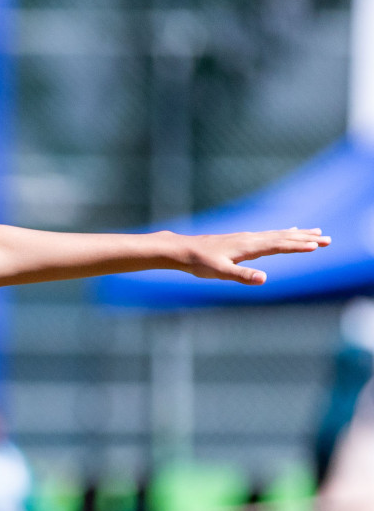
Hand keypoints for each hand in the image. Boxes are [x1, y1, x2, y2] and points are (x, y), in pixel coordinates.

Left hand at [178, 227, 329, 283]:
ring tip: (316, 233)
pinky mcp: (243, 240)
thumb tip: (264, 279)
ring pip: (278, 234)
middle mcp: (251, 239)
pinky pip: (269, 235)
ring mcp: (247, 238)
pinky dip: (283, 233)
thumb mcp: (221, 273)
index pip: (279, 245)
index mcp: (249, 247)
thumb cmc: (200, 263)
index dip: (298, 245)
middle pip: (283, 237)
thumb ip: (243, 276)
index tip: (317, 246)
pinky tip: (288, 231)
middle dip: (305, 239)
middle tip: (327, 239)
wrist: (183, 250)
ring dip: (298, 234)